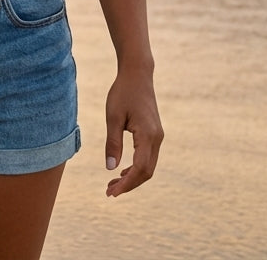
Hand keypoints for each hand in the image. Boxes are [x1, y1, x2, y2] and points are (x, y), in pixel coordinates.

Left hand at [104, 68, 162, 197]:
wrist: (137, 74)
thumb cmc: (123, 92)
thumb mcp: (113, 117)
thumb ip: (112, 142)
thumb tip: (110, 168)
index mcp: (147, 135)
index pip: (140, 168)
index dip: (127, 184)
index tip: (112, 192)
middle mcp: (157, 138)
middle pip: (146, 172)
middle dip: (129, 185)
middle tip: (109, 192)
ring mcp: (157, 136)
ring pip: (148, 166)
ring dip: (132, 178)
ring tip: (113, 184)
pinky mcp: (154, 134)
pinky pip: (148, 157)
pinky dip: (137, 168)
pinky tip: (123, 171)